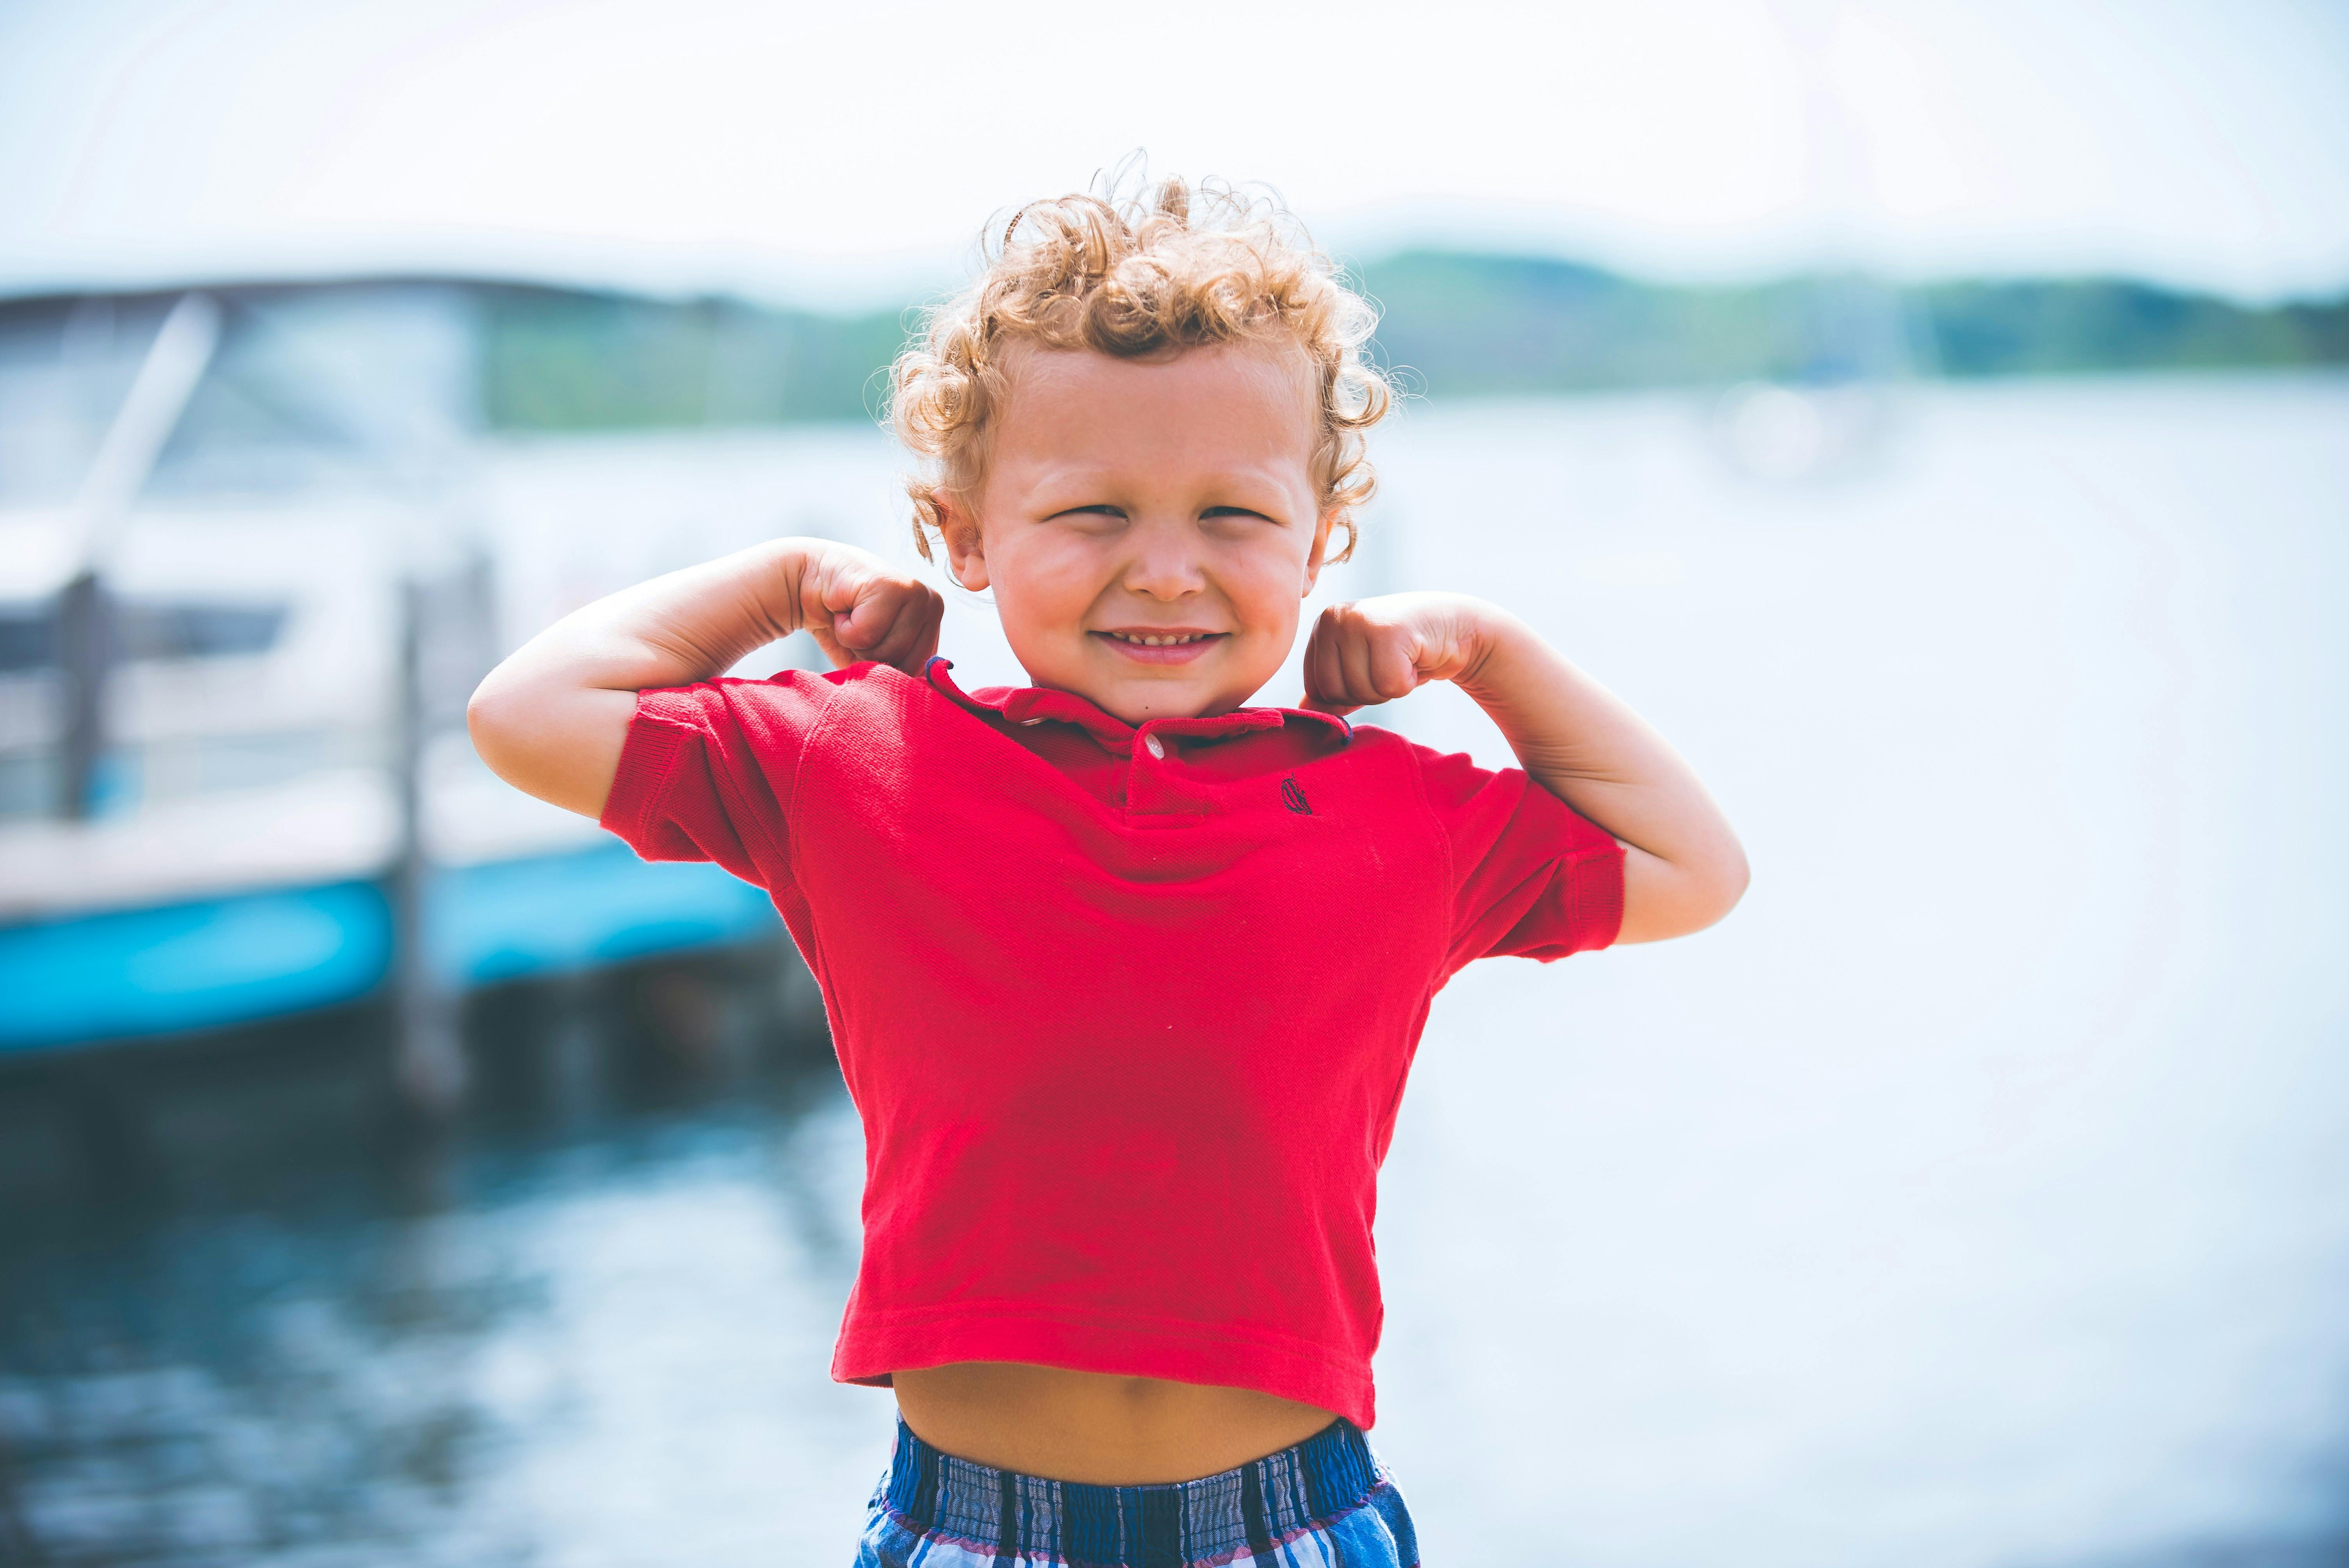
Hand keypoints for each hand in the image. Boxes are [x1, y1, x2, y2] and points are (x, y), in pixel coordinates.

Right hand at [795, 543, 944, 673]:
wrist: (806, 582)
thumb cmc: (841, 623)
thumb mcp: (871, 655)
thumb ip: (894, 672)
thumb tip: (904, 695)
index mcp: (933, 623)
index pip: (919, 672)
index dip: (885, 667)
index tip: (869, 639)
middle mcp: (932, 605)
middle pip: (907, 665)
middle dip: (871, 655)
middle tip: (857, 626)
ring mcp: (916, 592)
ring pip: (888, 651)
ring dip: (856, 642)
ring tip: (850, 616)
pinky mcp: (892, 586)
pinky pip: (867, 634)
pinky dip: (845, 629)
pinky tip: (843, 608)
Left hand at [1300, 592, 1500, 714]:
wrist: (1455, 628)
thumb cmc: (1404, 652)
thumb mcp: (1360, 669)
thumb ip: (1330, 689)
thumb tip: (1299, 713)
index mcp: (1322, 627)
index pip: (1316, 689)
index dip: (1348, 694)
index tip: (1372, 669)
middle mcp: (1335, 618)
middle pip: (1335, 692)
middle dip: (1369, 692)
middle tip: (1391, 665)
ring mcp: (1359, 621)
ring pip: (1362, 690)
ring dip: (1390, 687)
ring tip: (1403, 660)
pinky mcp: (1387, 630)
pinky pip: (1388, 685)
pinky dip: (1408, 682)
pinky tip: (1416, 659)